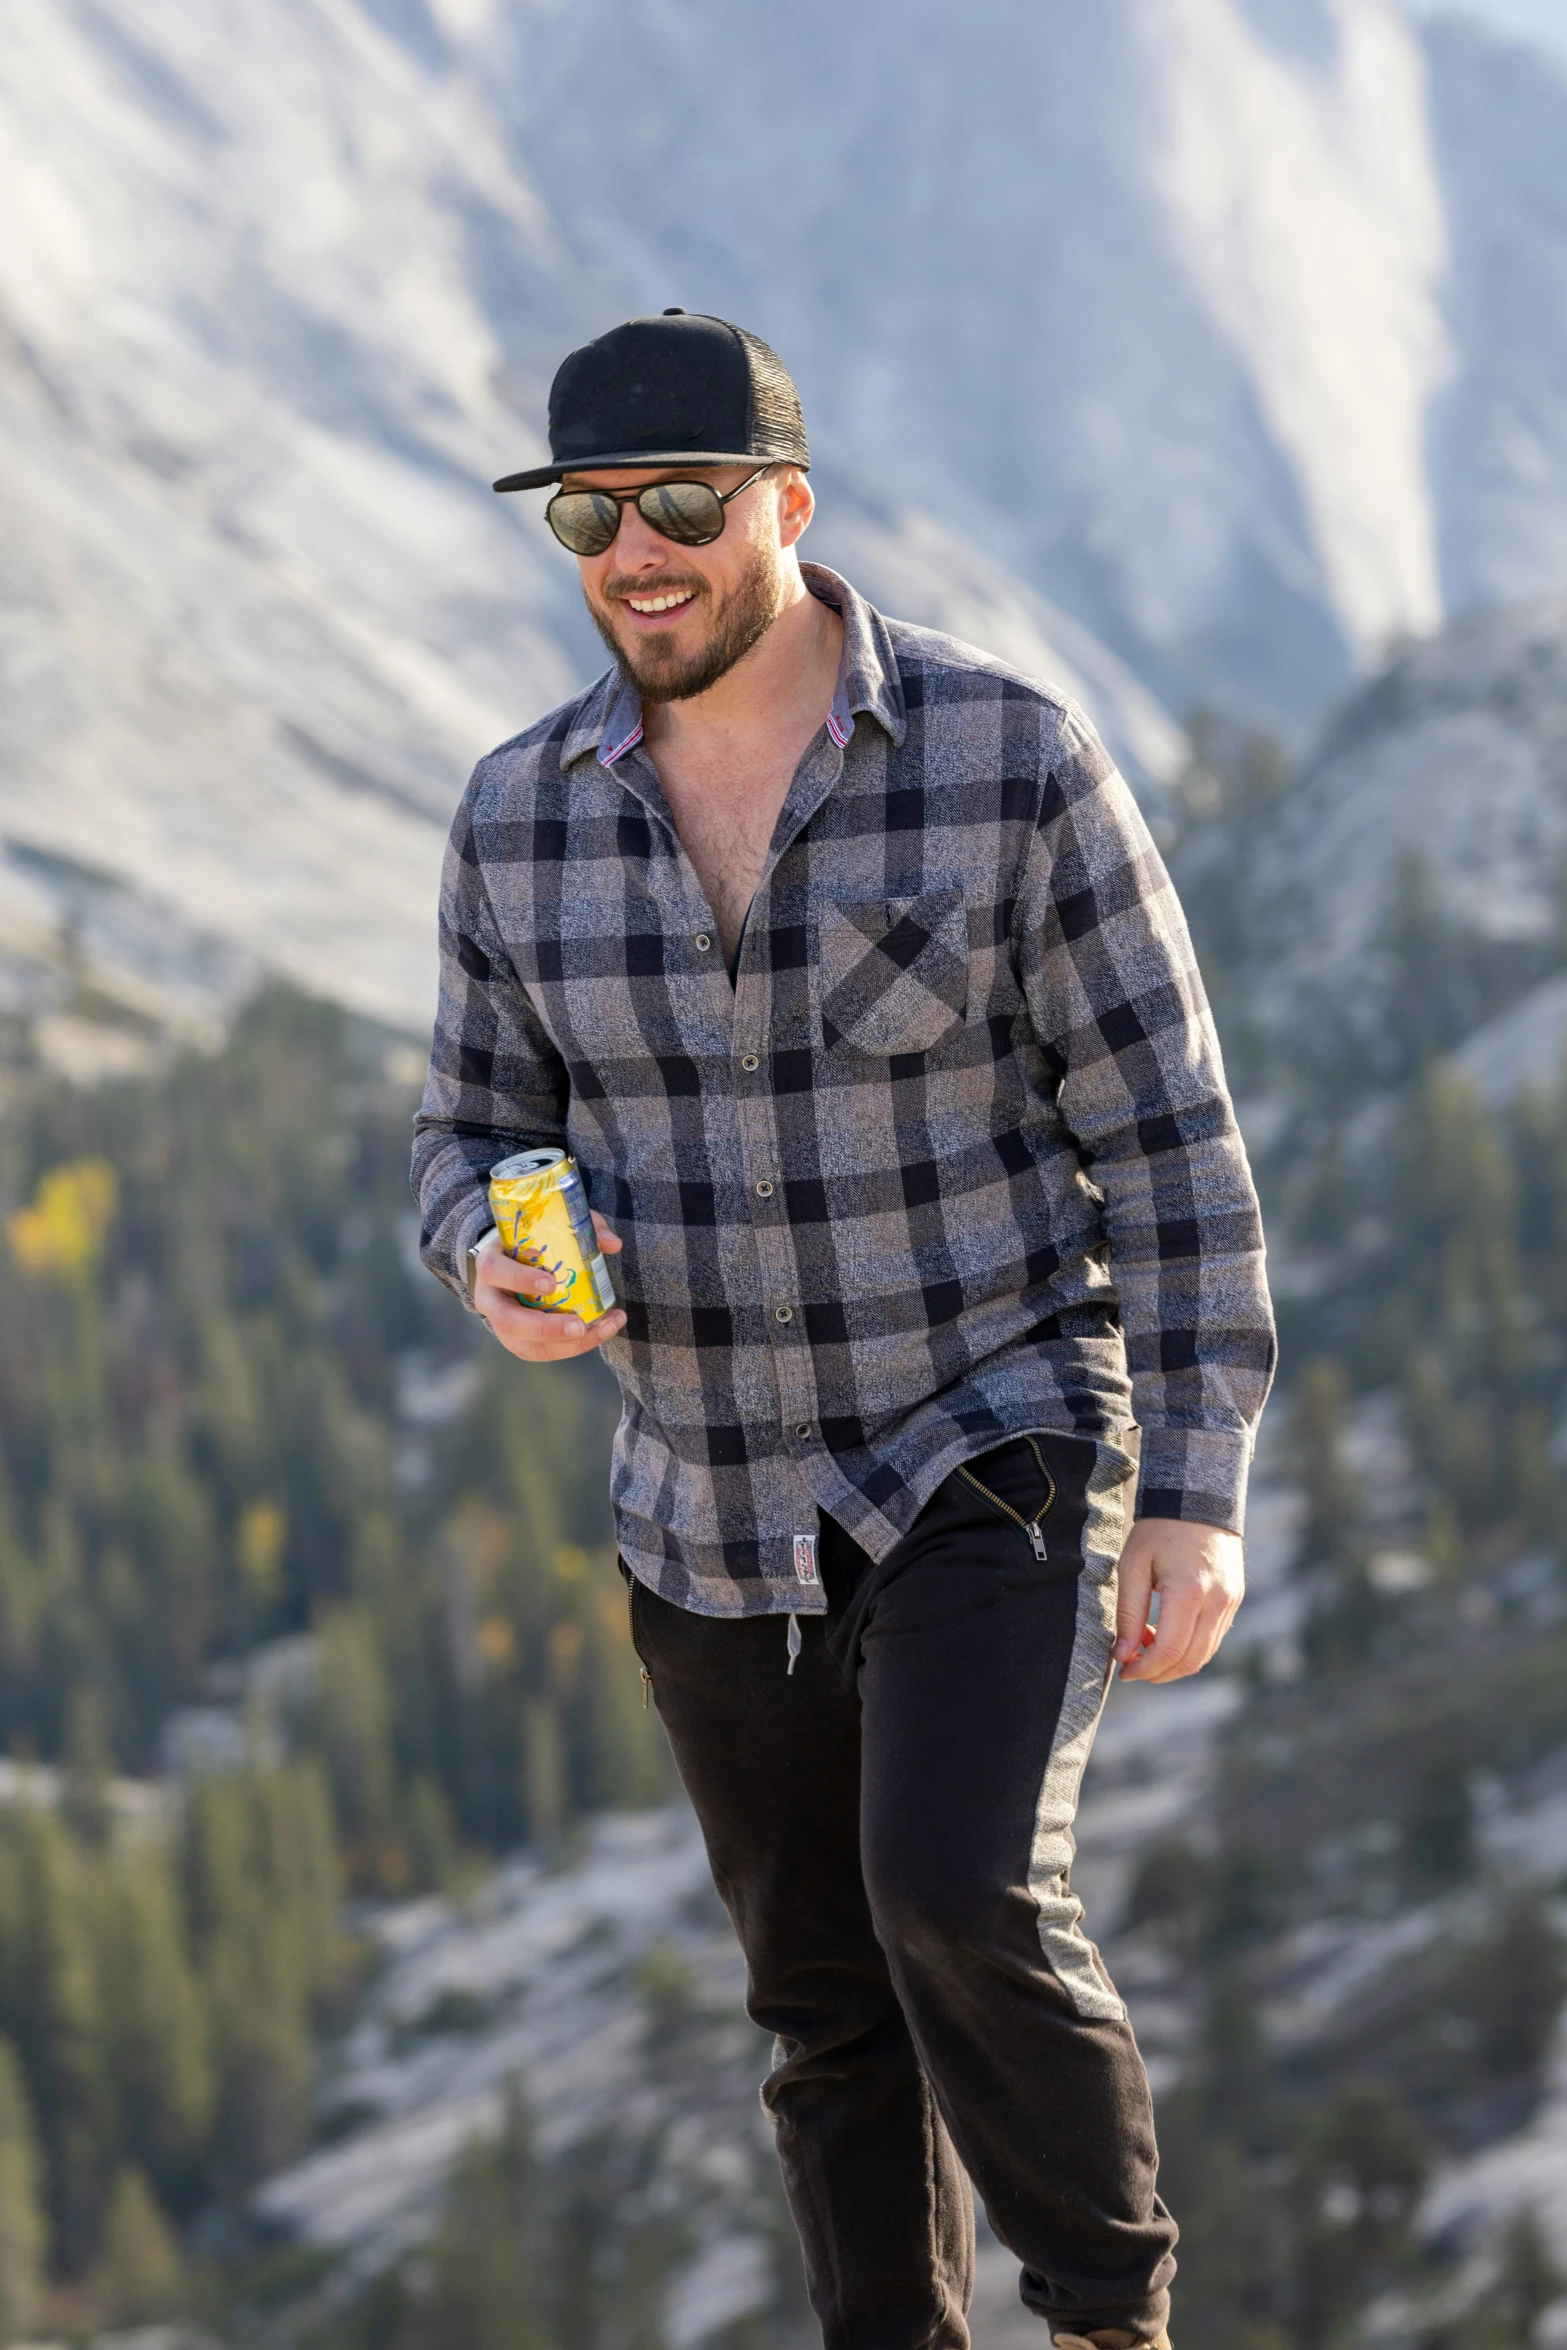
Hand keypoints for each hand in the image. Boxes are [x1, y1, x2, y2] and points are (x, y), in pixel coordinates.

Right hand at [473, 1213, 626, 1362]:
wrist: (513, 1264)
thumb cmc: (532, 1243)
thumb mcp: (551, 1227)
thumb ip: (581, 1230)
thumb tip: (613, 1244)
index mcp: (491, 1264)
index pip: (495, 1271)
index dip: (521, 1279)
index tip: (550, 1283)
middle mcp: (489, 1298)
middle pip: (507, 1320)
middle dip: (546, 1327)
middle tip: (579, 1325)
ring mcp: (499, 1324)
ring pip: (525, 1345)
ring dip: (565, 1345)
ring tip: (600, 1331)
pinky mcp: (516, 1342)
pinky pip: (540, 1352)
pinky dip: (572, 1348)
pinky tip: (598, 1334)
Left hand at [1113, 1517, 1243, 1683]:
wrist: (1198, 1497)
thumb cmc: (1159, 1528)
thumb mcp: (1133, 1565)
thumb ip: (1129, 1613)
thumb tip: (1124, 1655)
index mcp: (1190, 1591)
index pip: (1169, 1650)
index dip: (1145, 1669)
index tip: (1124, 1671)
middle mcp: (1218, 1601)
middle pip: (1190, 1660)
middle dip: (1159, 1673)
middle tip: (1132, 1667)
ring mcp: (1231, 1602)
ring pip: (1205, 1654)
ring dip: (1174, 1662)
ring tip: (1145, 1647)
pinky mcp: (1235, 1600)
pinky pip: (1213, 1638)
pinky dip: (1189, 1647)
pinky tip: (1165, 1634)